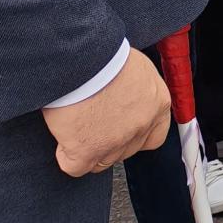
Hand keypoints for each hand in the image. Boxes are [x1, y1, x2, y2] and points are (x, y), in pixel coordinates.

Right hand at [42, 47, 172, 177]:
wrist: (81, 58)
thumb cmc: (104, 55)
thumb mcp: (135, 68)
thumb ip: (138, 92)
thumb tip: (125, 101)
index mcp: (157, 103)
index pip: (154, 136)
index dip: (134, 136)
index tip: (119, 127)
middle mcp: (141, 126)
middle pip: (125, 151)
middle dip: (109, 140)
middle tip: (93, 120)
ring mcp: (116, 142)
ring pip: (101, 161)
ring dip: (88, 147)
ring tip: (77, 123)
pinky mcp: (87, 152)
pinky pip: (75, 167)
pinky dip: (67, 155)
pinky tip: (64, 137)